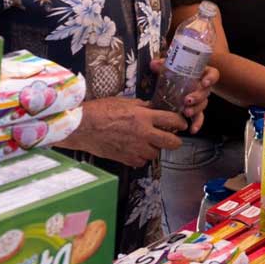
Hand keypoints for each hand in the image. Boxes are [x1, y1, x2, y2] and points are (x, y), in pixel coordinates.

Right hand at [61, 96, 186, 167]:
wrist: (82, 126)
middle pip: (171, 142)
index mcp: (144, 117)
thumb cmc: (100, 111)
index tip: (182, 124)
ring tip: (147, 142)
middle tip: (173, 138)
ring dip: (154, 149)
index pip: (172, 120)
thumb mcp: (124, 102)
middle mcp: (143, 134)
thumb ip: (142, 106)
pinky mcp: (126, 159)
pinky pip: (141, 162)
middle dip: (175, 141)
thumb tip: (152, 108)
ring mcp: (135, 148)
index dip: (181, 122)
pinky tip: (135, 150)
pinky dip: (140, 158)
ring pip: (155, 154)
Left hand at [149, 60, 217, 133]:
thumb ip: (164, 64)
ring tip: (186, 112)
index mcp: (203, 74)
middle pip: (206, 92)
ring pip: (202, 105)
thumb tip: (153, 63)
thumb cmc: (179, 71)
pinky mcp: (196, 109)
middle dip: (198, 97)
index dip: (211, 78)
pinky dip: (196, 124)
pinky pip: (198, 117)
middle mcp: (204, 87)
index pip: (213, 74)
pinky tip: (192, 130)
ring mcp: (201, 99)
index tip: (205, 82)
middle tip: (188, 100)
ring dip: (195, 109)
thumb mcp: (173, 65)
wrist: (181, 80)